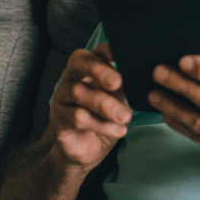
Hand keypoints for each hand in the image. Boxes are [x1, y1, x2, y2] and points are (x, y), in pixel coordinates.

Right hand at [50, 43, 132, 172]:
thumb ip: (125, 86)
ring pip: (78, 92)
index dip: (108, 50)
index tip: (124, 54)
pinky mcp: (58, 119)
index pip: (95, 51)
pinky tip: (118, 130)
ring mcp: (62, 97)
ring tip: (125, 117)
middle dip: (99, 70)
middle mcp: (72, 77)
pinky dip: (101, 124)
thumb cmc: (105, 117)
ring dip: (105, 104)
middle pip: (79, 62)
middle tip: (118, 83)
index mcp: (89, 68)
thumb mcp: (119, 100)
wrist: (88, 149)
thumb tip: (141, 76)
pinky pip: (77, 117)